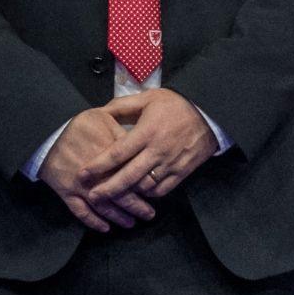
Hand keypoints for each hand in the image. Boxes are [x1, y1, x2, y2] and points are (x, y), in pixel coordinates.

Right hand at [37, 107, 148, 231]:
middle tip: (149, 214)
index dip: (145, 185)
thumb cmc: (76, 125)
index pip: (132, 173)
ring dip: (119, 217)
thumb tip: (141, 141)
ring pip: (104, 207)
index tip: (154, 191)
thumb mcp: (102, 118)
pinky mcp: (67, 193)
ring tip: (131, 224)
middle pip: (122, 195)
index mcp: (109, 155)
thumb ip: (121, 131)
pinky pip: (81, 212)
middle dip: (138, 207)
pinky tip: (105, 228)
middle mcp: (98, 174)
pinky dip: (93, 222)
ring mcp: (82, 186)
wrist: (45, 134)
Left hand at [80, 89, 219, 214]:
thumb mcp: (150, 98)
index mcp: (146, 132)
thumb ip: (124, 105)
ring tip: (113, 196)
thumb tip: (101, 111)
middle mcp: (157, 151)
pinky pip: (162, 190)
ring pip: (144, 186)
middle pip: (128, 176)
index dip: (99, 165)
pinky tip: (139, 192)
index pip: (117, 153)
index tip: (83, 173)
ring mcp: (170, 164)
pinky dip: (149, 193)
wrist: (210, 113)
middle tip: (92, 196)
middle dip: (108, 189)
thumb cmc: (177, 104)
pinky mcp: (182, 172)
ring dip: (128, 193)